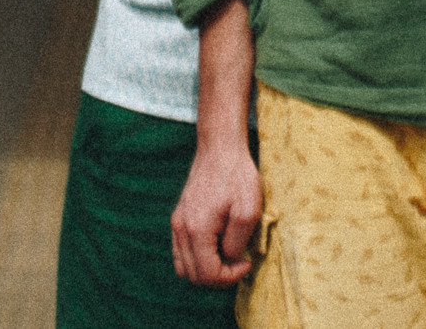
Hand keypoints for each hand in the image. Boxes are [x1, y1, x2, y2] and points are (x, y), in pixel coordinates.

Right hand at [172, 140, 261, 285]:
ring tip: (227, 256)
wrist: (220, 149)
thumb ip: (237, 243)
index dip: (230, 276)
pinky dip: (198, 258)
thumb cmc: (237, 177)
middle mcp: (180, 228)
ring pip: (184, 266)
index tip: (247, 262)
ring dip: (206, 270)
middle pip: (193, 275)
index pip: (207, 273)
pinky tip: (217, 246)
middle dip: (218, 277)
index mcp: (197, 229)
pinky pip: (181, 252)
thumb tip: (230, 258)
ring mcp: (177, 223)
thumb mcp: (248, 212)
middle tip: (239, 262)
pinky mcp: (179, 218)